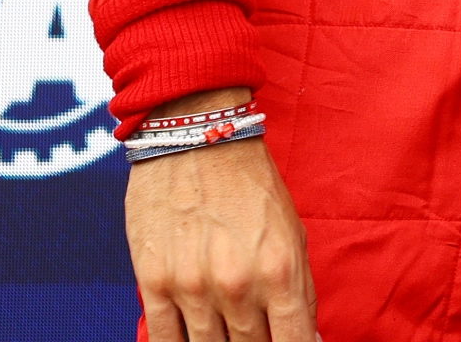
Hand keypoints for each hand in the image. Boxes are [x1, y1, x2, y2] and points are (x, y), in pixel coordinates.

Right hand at [126, 89, 318, 341]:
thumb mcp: (292, 232)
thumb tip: (306, 339)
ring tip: (226, 332)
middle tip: (256, 333)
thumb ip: (299, 290)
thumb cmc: (252, 184)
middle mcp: (237, 284)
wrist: (196, 139)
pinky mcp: (154, 283)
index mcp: (280, 269)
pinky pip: (163, 340)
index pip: (293, 341)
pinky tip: (190, 340)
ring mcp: (192, 287)